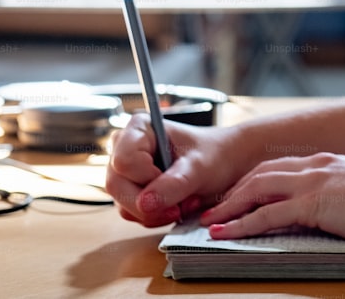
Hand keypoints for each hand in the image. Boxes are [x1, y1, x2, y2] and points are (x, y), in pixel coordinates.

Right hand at [105, 113, 245, 226]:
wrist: (227, 165)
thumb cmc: (216, 155)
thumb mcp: (200, 167)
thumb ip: (175, 183)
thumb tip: (145, 203)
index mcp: (140, 128)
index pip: (125, 160)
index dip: (146, 177)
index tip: (175, 179)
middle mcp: (125, 148)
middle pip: (117, 185)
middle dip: (152, 202)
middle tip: (182, 203)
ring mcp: (126, 172)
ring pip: (123, 204)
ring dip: (157, 212)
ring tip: (186, 201)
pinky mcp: (132, 192)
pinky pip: (132, 214)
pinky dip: (156, 216)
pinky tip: (178, 206)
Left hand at [200, 152, 344, 244]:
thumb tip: (344, 207)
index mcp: (327, 162)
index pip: (280, 166)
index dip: (255, 180)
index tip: (238, 193)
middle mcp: (315, 166)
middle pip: (261, 173)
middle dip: (234, 190)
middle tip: (215, 206)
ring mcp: (311, 183)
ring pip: (256, 189)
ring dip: (230, 206)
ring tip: (211, 221)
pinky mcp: (310, 203)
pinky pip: (266, 213)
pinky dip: (242, 224)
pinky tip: (227, 233)